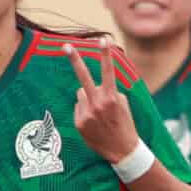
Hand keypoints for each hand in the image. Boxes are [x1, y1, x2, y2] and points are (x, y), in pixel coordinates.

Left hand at [67, 41, 139, 163]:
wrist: (122, 151)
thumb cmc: (124, 124)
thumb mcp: (123, 105)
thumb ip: (109, 92)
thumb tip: (93, 86)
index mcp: (111, 98)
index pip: (108, 71)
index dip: (106, 54)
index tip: (103, 39)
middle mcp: (98, 104)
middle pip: (83, 77)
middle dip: (75, 60)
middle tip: (65, 46)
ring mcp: (87, 114)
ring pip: (81, 94)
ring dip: (88, 98)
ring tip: (99, 114)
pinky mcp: (79, 123)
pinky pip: (79, 107)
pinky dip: (85, 112)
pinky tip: (94, 123)